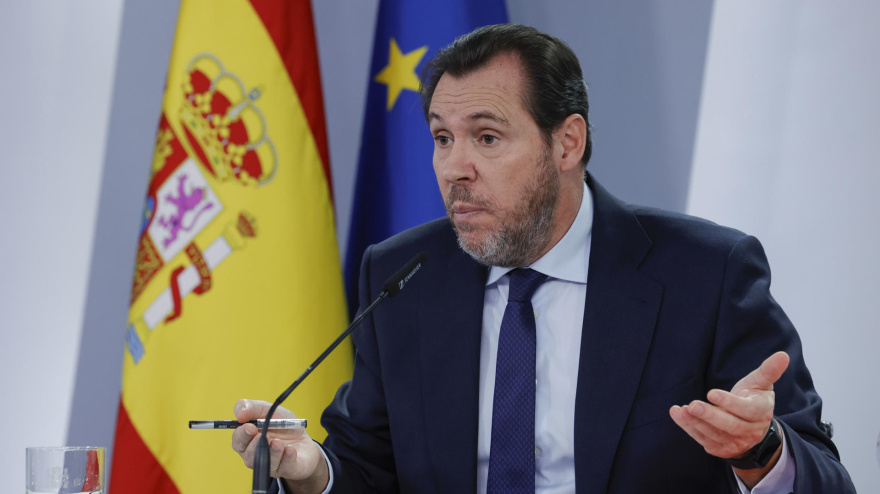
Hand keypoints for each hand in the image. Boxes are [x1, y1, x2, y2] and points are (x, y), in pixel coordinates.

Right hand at [231, 399, 329, 492]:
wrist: (306, 440)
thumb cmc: (283, 427)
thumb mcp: (268, 410)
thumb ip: (251, 407)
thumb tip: (240, 414)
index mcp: (248, 441)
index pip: (238, 441)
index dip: (242, 435)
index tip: (250, 427)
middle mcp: (256, 456)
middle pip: (249, 456)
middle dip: (254, 446)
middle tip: (263, 435)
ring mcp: (272, 465)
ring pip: (267, 463)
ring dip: (272, 452)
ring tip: (278, 442)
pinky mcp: (289, 469)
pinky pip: (286, 467)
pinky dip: (287, 458)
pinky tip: (290, 450)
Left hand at [669, 352, 788, 483]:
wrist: (751, 428)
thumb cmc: (753, 398)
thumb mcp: (760, 384)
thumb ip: (768, 371)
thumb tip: (783, 355)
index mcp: (761, 412)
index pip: (747, 410)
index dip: (730, 403)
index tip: (711, 392)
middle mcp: (751, 431)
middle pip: (731, 425)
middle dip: (710, 416)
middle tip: (693, 405)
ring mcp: (736, 442)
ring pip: (715, 434)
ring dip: (695, 423)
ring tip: (681, 410)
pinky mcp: (721, 449)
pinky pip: (704, 440)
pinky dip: (689, 428)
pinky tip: (678, 414)